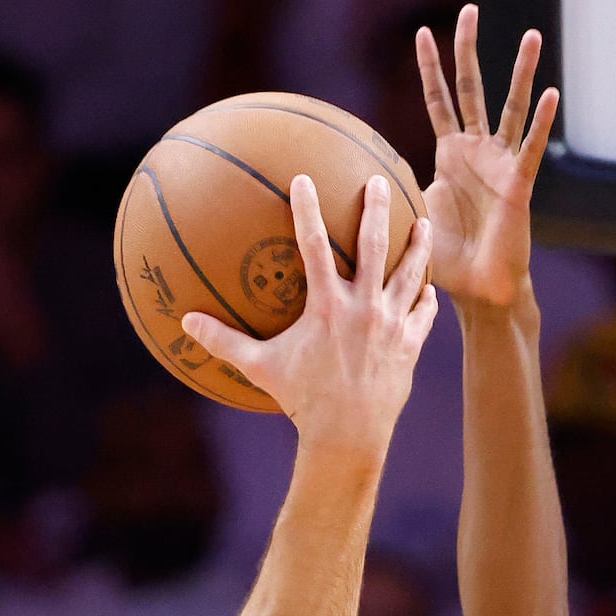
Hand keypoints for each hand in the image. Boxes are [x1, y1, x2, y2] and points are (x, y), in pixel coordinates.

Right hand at [183, 175, 435, 458]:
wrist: (348, 437)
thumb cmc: (301, 401)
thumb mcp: (260, 367)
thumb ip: (224, 341)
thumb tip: (186, 323)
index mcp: (327, 306)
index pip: (314, 245)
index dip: (307, 209)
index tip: (305, 179)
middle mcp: (364, 308)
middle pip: (373, 246)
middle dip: (374, 209)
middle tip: (375, 182)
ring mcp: (392, 325)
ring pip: (410, 274)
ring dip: (418, 246)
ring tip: (423, 223)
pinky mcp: (410, 345)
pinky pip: (423, 314)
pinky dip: (426, 298)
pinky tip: (429, 288)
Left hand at [414, 6, 557, 310]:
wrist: (479, 290)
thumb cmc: (446, 259)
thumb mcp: (410, 214)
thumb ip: (389, 192)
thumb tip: (351, 182)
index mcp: (450, 155)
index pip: (438, 100)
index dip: (431, 68)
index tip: (423, 32)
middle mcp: (477, 151)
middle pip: (472, 88)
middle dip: (469, 49)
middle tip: (470, 10)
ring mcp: (501, 163)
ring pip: (512, 108)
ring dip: (522, 71)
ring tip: (533, 36)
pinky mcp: (520, 183)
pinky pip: (531, 147)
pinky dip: (542, 122)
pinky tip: (551, 94)